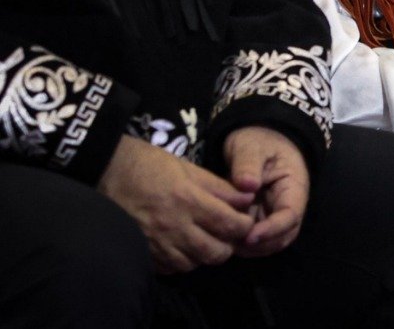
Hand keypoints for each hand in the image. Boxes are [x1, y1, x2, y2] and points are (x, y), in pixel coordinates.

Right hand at [97, 135, 254, 273]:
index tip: (244, 221)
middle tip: (227, 234)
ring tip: (204, 240)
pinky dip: (181, 261)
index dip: (244, 226)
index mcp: (188, 200)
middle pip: (214, 253)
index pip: (229, 225)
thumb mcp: (189, 168)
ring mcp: (155, 243)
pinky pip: (169, 268)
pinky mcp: (141, 253)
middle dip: (228, 245)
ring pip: (193, 264)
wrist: (105, 171)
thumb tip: (247, 199)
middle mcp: (173, 226)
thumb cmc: (149, 165)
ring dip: (204, 255)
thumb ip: (219, 187)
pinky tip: (182, 247)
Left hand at [224, 126, 310, 257]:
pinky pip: (254, 238)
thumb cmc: (258, 140)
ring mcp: (273, 214)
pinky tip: (221, 237)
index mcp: (293, 187)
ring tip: (224, 240)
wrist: (256, 138)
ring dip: (250, 248)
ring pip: (269, 242)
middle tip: (231, 242)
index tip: (249, 235)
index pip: (291, 216)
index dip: (272, 230)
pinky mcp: (259, 218)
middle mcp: (287, 205)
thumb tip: (246, 185)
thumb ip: (248, 164)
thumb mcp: (251, 147)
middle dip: (260, 245)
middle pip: (283, 236)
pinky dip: (241, 243)